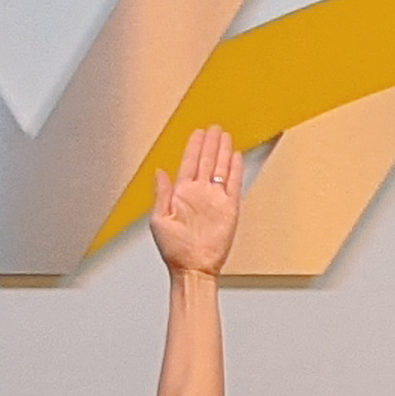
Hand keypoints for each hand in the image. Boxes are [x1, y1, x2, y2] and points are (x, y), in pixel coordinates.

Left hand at [150, 124, 243, 276]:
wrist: (193, 268)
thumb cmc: (174, 250)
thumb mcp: (159, 220)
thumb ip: (161, 194)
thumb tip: (159, 172)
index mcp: (181, 194)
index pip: (189, 162)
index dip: (194, 146)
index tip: (198, 132)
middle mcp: (199, 194)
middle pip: (206, 161)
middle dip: (210, 143)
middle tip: (215, 127)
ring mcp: (215, 200)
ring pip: (220, 168)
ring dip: (223, 151)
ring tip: (225, 135)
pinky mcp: (229, 209)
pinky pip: (233, 184)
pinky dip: (235, 170)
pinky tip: (235, 157)